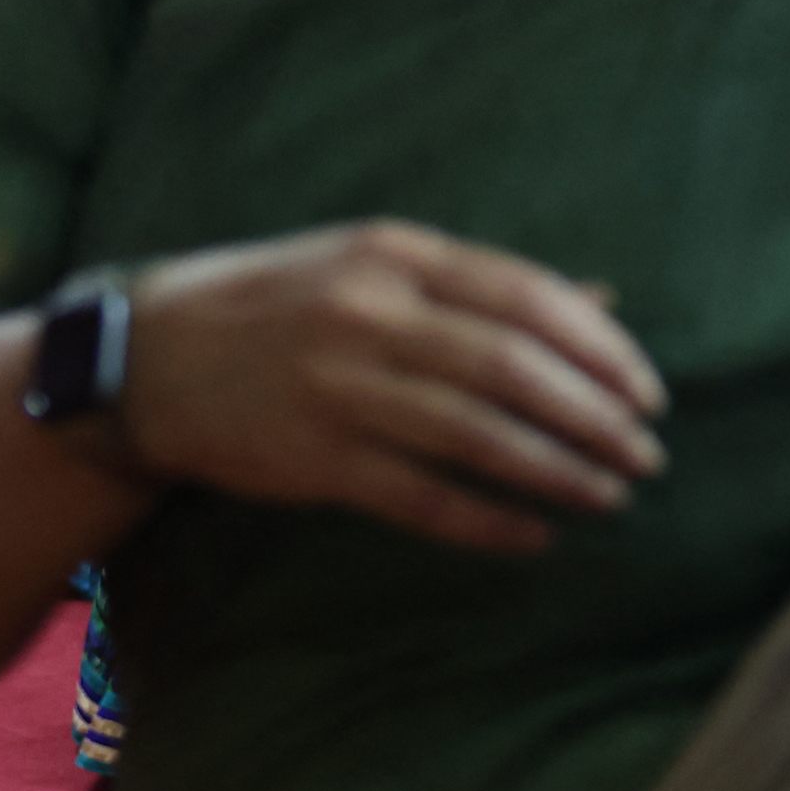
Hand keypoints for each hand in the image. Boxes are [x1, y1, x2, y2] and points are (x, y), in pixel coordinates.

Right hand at [122, 220, 669, 553]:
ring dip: (557, 471)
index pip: (527, 296)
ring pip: (477, 435)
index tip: (648, 392)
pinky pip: (421, 497)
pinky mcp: (311, 459)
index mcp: (394, 254)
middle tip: (646, 455)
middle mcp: (369, 313)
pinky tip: (536, 536)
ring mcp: (337, 387)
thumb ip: (482, 286)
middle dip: (595, 417)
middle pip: (514, 367)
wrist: (141, 359)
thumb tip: (602, 301)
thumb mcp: (373, 263)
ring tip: (609, 496)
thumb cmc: (278, 304)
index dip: (601, 348)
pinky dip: (488, 520)